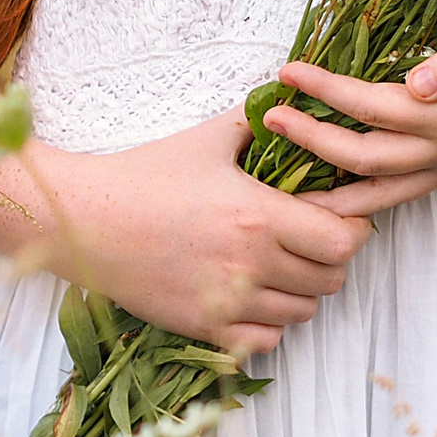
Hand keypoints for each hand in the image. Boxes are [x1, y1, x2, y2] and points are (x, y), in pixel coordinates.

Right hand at [51, 110, 372, 356]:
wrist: (85, 220)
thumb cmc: (146, 174)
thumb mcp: (208, 138)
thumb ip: (257, 120)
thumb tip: (291, 95)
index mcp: (259, 215)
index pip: (344, 240)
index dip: (351, 228)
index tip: (337, 214)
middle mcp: (250, 265)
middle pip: (330, 279)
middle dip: (329, 257)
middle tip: (310, 237)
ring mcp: (227, 303)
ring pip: (302, 312)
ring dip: (301, 289)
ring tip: (281, 263)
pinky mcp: (204, 328)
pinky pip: (265, 341)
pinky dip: (269, 322)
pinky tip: (253, 293)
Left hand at [268, 4, 436, 220]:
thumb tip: (415, 82)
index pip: (371, 104)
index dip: (325, 89)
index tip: (287, 71)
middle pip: (363, 155)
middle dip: (311, 141)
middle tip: (268, 122)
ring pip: (379, 192)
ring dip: (329, 190)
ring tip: (283, 191)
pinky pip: (400, 196)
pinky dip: (362, 201)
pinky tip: (336, 197)